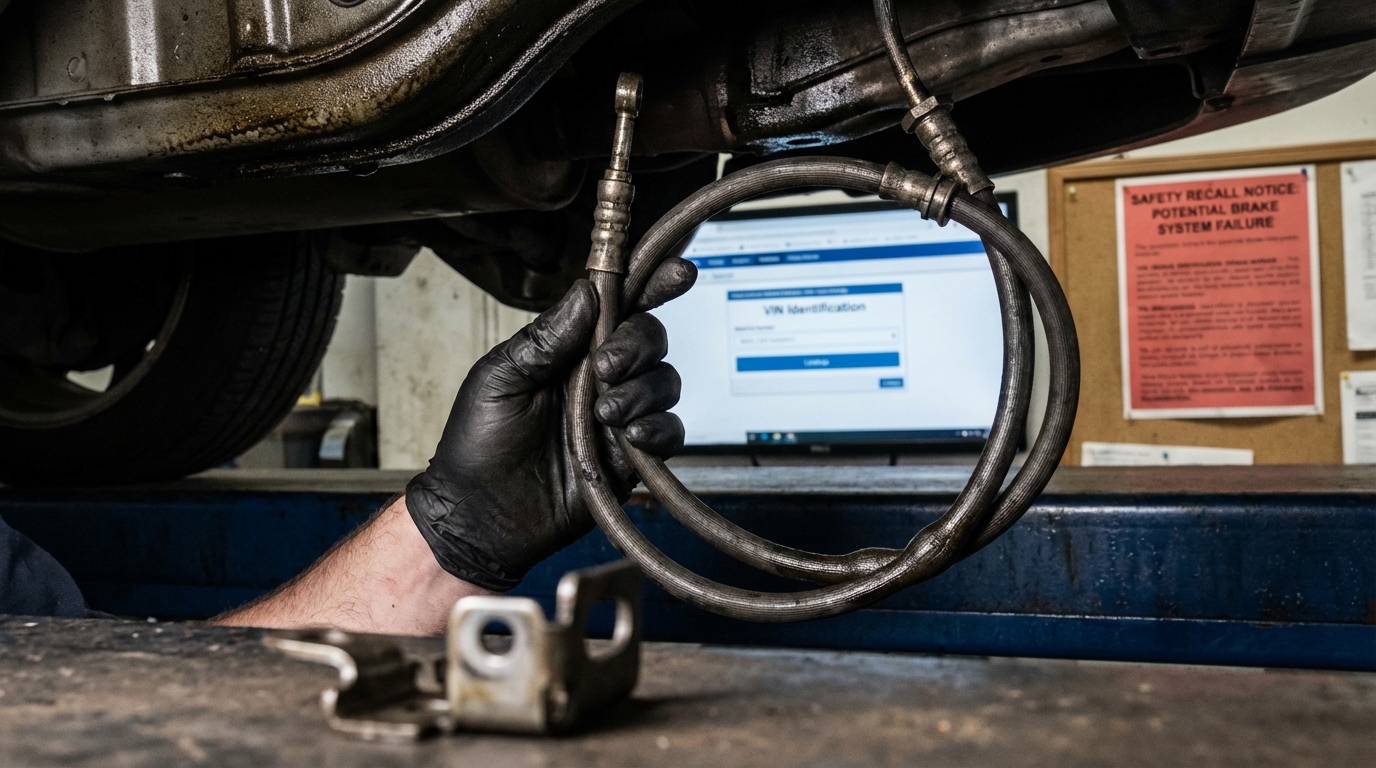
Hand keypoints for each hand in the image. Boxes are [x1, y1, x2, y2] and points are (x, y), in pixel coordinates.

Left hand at [405, 258, 696, 590]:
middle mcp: (600, 377)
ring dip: (640, 392)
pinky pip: (671, 432)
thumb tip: (587, 291)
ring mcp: (619, 416)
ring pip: (665, 382)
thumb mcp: (500, 379)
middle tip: (606, 367)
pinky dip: (658, 429)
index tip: (678, 270)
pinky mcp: (632, 457)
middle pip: (650, 338)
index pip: (618, 305)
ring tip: (604, 413)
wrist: (480, 516)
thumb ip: (546, 336)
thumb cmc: (478, 446)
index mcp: (568, 350)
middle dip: (637, 345)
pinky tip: (629, 436)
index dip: (651, 282)